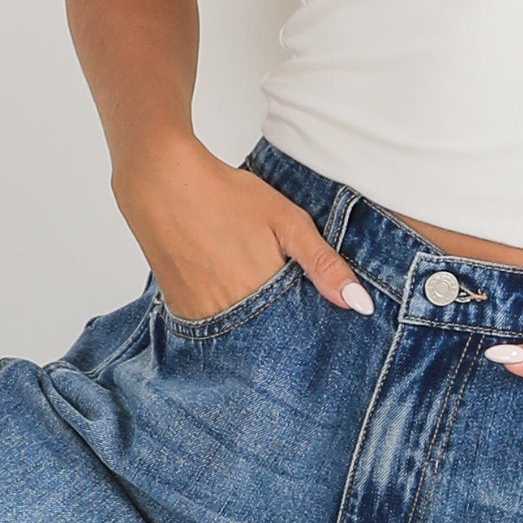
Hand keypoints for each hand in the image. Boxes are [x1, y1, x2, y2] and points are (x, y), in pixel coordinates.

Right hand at [115, 138, 373, 321]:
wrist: (162, 182)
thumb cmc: (227, 196)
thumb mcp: (287, 222)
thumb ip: (324, 265)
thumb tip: (360, 304)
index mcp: (262, 296)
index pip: (297, 334)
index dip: (308, 326)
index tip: (314, 315)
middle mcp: (230, 315)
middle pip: (267, 339)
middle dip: (281, 328)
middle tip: (280, 295)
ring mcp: (202, 315)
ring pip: (239, 336)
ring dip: (252, 325)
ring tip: (250, 286)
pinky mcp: (180, 309)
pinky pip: (211, 328)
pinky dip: (226, 318)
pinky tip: (229, 290)